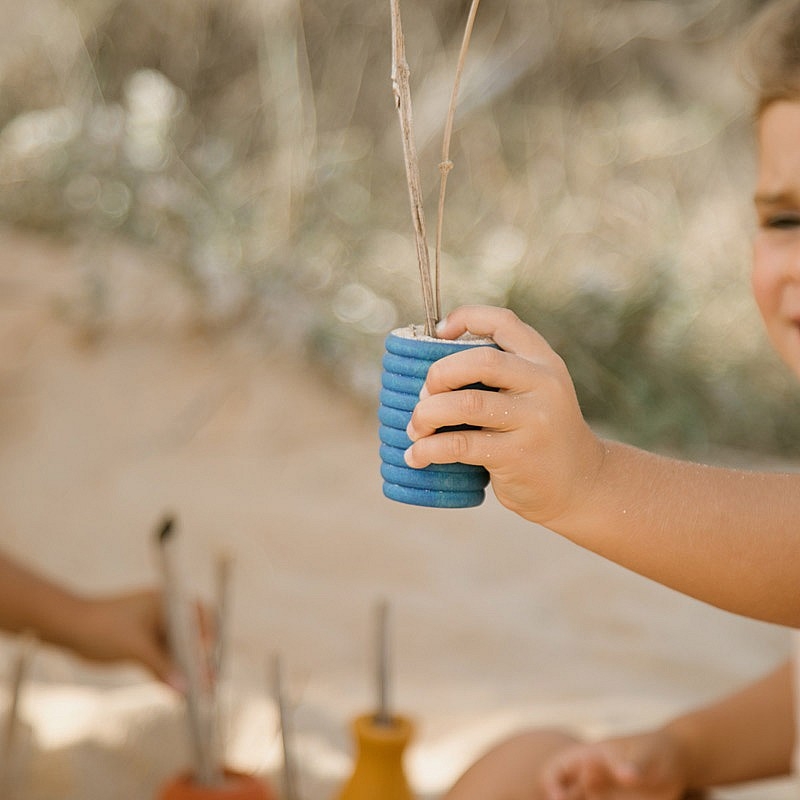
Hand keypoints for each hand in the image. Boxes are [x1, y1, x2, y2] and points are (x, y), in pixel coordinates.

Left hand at [71, 589, 207, 691]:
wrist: (67, 628)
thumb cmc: (102, 627)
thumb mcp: (135, 647)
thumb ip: (161, 667)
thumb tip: (184, 689)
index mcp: (167, 602)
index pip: (199, 616)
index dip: (209, 636)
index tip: (207, 658)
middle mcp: (165, 614)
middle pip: (191, 637)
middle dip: (200, 659)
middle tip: (209, 683)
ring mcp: (154, 629)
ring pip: (177, 651)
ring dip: (186, 670)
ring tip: (198, 693)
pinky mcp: (143, 644)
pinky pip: (163, 660)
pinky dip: (169, 674)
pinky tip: (177, 693)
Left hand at [404, 306, 605, 525]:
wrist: (582, 485)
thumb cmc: (540, 435)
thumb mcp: (537, 394)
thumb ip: (503, 376)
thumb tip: (431, 369)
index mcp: (544, 362)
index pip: (503, 323)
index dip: (465, 318)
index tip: (438, 333)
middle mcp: (543, 385)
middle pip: (480, 362)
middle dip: (439, 374)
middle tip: (423, 396)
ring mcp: (534, 421)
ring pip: (466, 403)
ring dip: (427, 414)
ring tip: (415, 429)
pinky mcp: (518, 455)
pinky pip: (461, 445)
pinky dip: (429, 449)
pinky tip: (416, 456)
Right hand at [540, 730, 689, 799]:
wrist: (676, 762)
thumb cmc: (657, 751)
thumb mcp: (648, 755)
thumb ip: (635, 766)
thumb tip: (625, 775)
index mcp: (590, 758)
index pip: (556, 769)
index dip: (552, 784)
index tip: (559, 798)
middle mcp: (591, 780)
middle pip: (565, 795)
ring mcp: (604, 796)